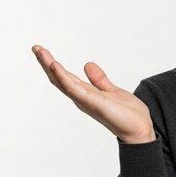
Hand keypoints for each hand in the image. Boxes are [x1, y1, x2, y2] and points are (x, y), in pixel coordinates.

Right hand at [32, 45, 154, 143]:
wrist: (140, 129)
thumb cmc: (127, 114)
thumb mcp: (111, 90)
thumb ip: (99, 80)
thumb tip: (87, 65)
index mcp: (85, 94)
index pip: (66, 77)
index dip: (54, 65)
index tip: (43, 51)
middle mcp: (81, 98)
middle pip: (59, 78)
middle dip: (46, 63)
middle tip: (35, 48)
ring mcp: (85, 100)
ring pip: (62, 81)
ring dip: (50, 66)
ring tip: (40, 52)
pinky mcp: (91, 102)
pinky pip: (73, 88)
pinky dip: (63, 77)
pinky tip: (55, 65)